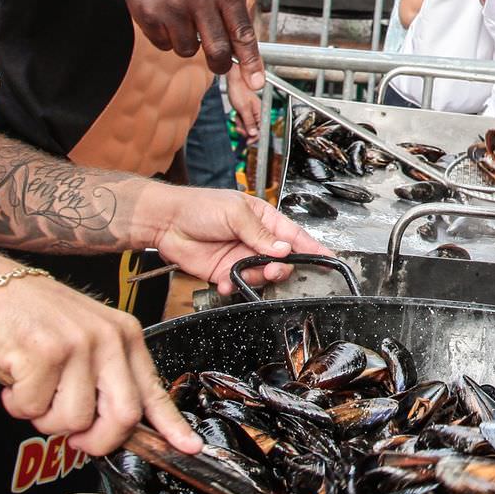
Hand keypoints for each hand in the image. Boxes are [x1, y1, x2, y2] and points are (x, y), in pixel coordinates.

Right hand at [0, 272, 198, 456]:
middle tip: (74, 437)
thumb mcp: (88, 337)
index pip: (154, 390)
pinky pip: (33, 408)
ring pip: (73, 420)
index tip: (189, 448)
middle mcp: (108, 339)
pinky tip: (15, 380)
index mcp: (125, 336)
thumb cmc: (38, 318)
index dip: (172, 426)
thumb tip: (116, 425)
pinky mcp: (44, 353)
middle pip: (122, 416)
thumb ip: (107, 375)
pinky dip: (18, 405)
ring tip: (36, 392)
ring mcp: (78, 345)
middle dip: (96, 441)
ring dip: (46, 419)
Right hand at [121, 0, 264, 96]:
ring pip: (188, 50)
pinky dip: (166, 36)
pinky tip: (165, 12)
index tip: (256, 83)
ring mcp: (172, 6)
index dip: (251, 62)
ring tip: (184, 17)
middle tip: (219, 61)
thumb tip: (248, 45)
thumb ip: (237, 5)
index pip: (242, 33)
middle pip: (218, 51)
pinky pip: (163, 44)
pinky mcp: (148, 14)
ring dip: (188, 43)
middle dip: (221, 63)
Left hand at [150, 188, 331, 292]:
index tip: (327, 259)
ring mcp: (241, 257)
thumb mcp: (235, 212)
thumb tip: (283, 248)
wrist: (167, 222)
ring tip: (247, 272)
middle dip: (281, 267)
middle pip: (281, 260)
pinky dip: (235, 287)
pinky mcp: (225, 272)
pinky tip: (226, 281)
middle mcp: (255, 240)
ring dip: (258, 277)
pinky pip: (239, 285)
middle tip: (273, 268)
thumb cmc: (200, 206)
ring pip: (262, 275)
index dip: (311, 248)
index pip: (293, 235)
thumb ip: (260, 233)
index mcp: (264, 219)